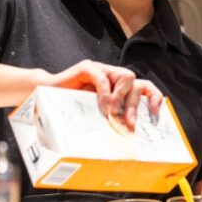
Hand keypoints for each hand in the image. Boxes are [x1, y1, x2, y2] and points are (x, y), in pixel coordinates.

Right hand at [43, 60, 162, 130]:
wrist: (45, 95)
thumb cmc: (72, 108)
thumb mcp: (98, 115)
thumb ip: (113, 117)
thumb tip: (130, 133)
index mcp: (119, 88)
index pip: (145, 87)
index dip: (154, 98)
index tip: (155, 113)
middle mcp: (113, 76)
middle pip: (137, 85)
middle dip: (135, 107)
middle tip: (128, 124)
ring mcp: (102, 70)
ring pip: (126, 77)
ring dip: (122, 98)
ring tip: (112, 113)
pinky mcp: (87, 67)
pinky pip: (102, 77)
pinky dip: (105, 93)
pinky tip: (102, 106)